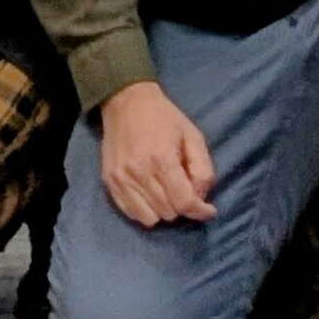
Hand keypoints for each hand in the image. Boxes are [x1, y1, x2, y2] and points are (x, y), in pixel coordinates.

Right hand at [96, 82, 216, 226]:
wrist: (126, 100)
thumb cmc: (164, 117)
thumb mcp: (193, 135)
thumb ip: (203, 168)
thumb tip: (200, 197)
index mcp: (162, 158)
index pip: (184, 202)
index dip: (200, 211)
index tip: (208, 210)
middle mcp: (139, 172)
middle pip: (169, 212)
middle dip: (182, 205)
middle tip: (184, 189)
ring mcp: (121, 179)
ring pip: (150, 218)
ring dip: (163, 210)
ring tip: (166, 192)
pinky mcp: (109, 182)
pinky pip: (131, 213)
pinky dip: (145, 210)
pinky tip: (150, 194)